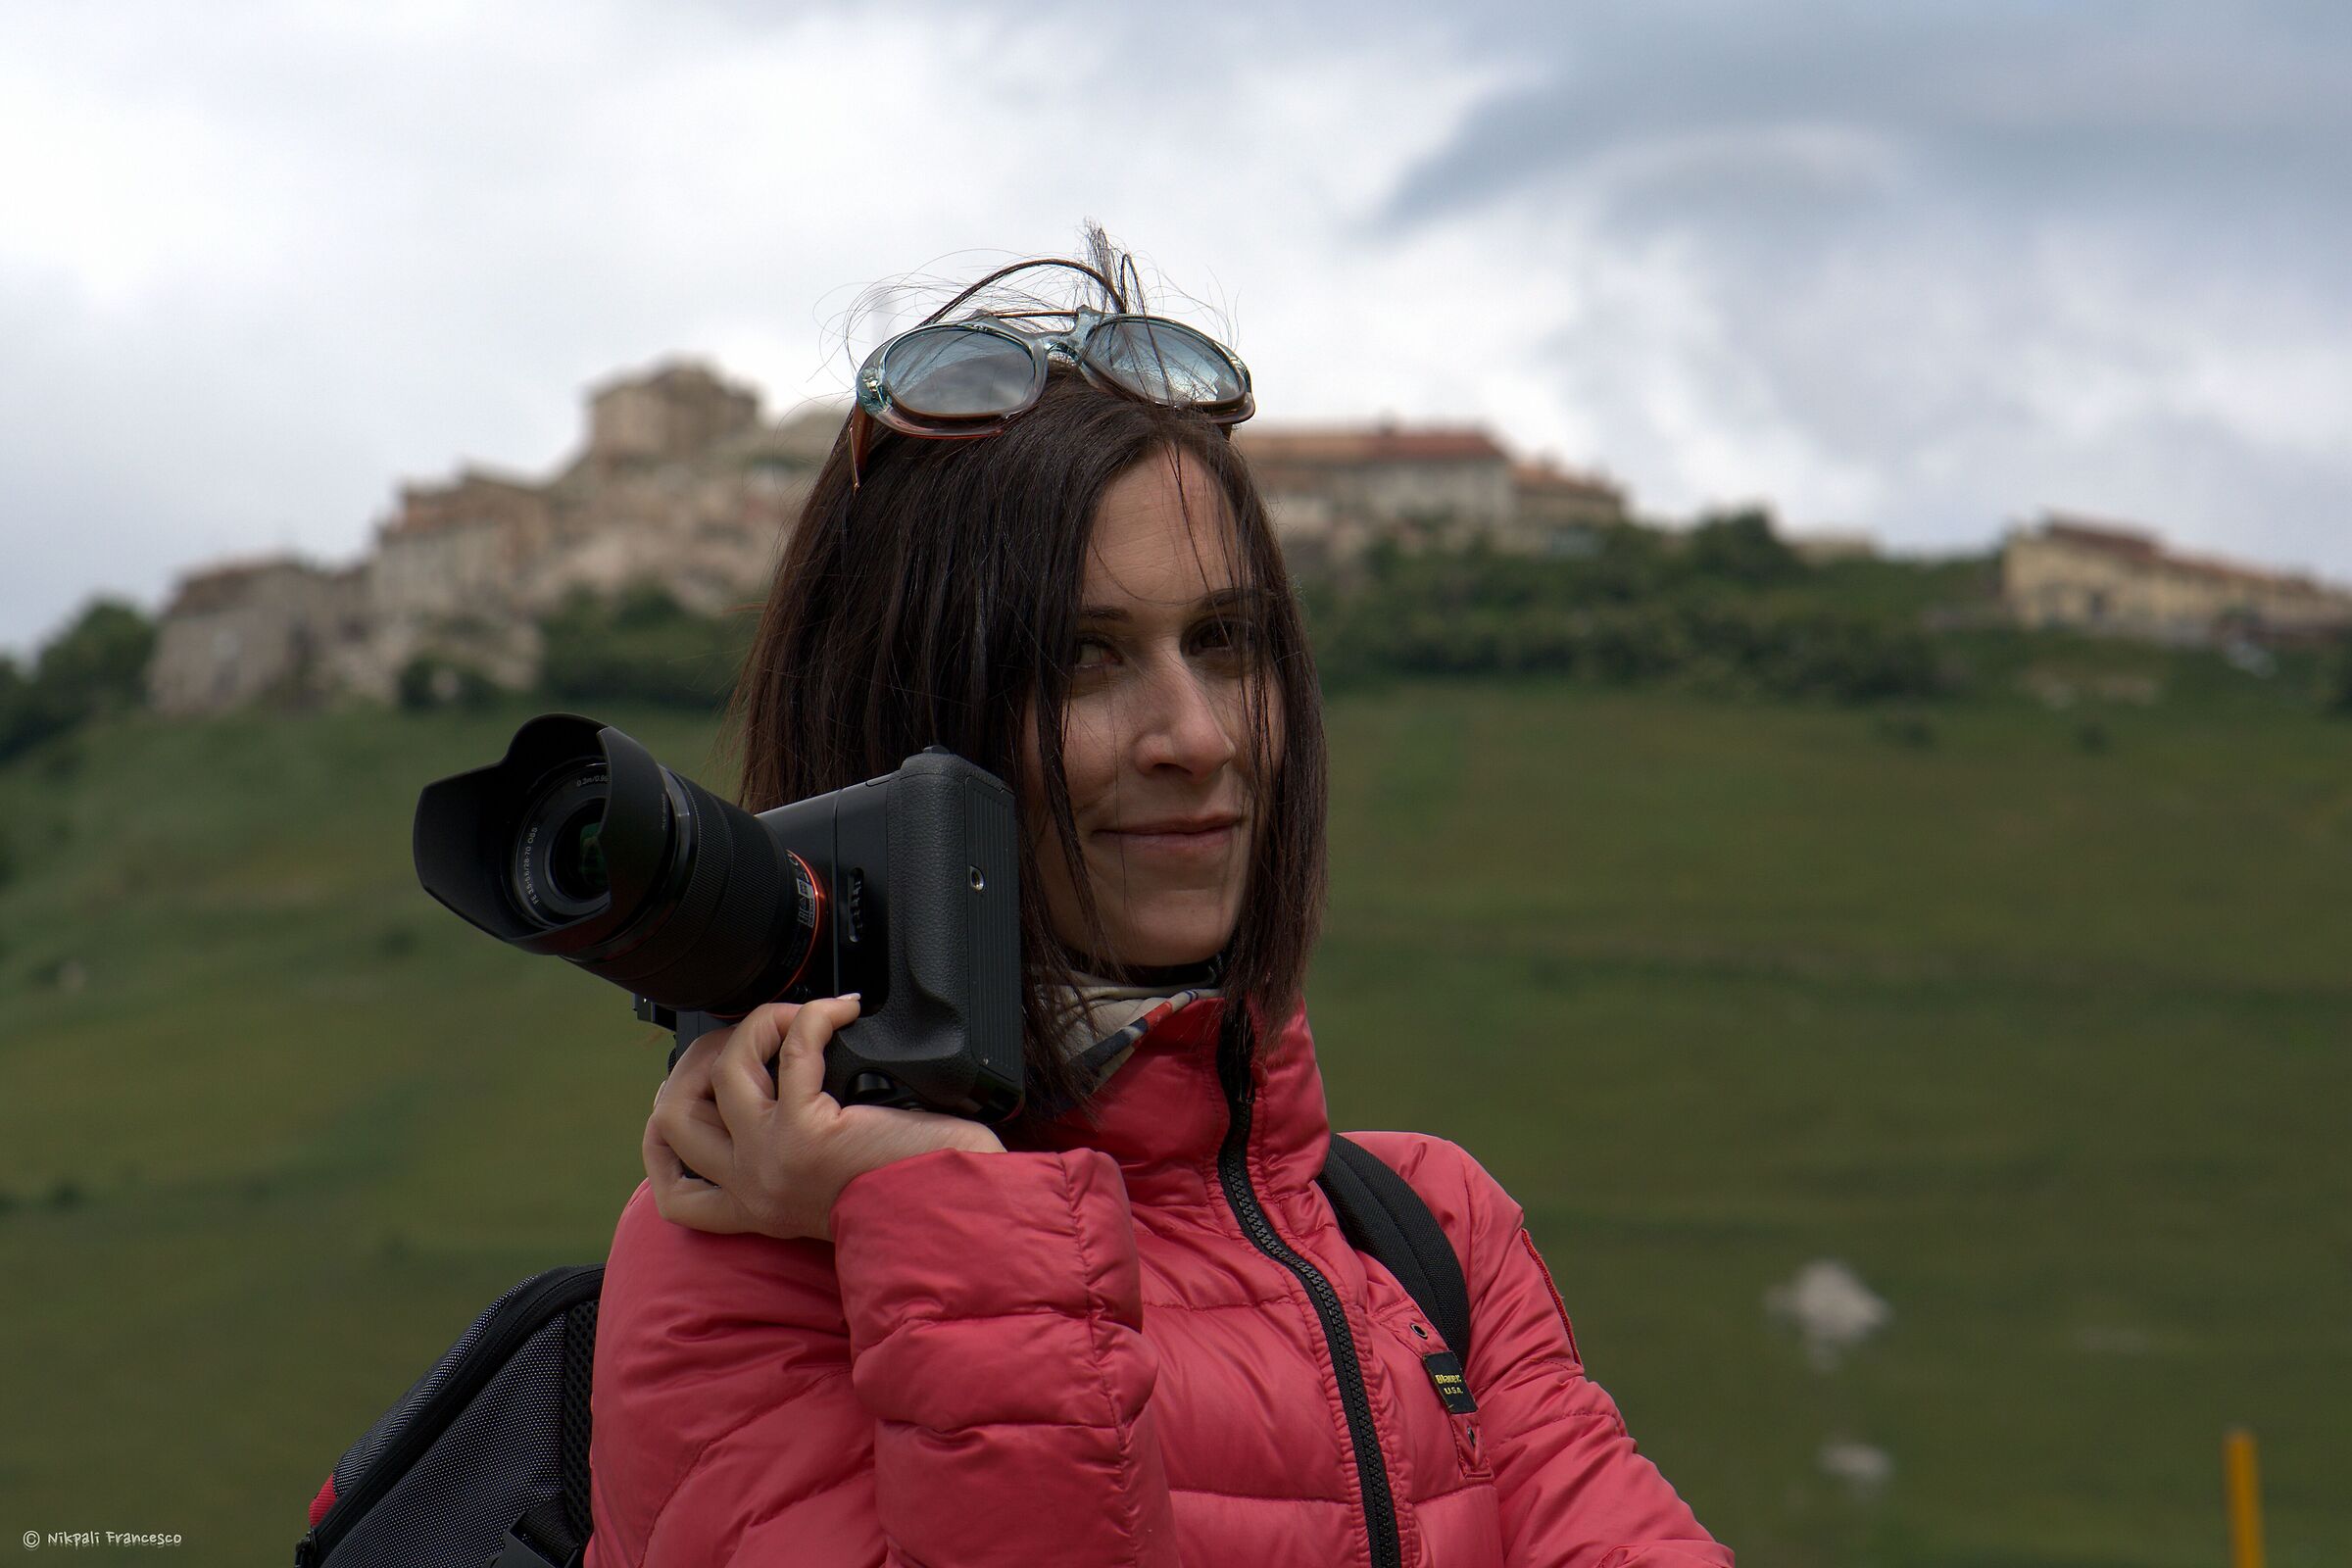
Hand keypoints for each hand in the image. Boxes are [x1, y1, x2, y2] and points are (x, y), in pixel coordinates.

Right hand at [643, 994, 1005, 1241]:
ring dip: (752, 1027)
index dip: (660, 1145)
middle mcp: (754, 1188)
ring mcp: (772, 1156)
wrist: (950, 1220)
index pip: (674, 1194)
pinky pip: (795, 1048)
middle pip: (675, 1118)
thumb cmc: (913, 1204)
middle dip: (695, 1063)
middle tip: (743, 1039)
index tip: (678, 1104)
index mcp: (757, 1210)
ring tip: (793, 1017)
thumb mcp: (830, 1197)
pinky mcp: (807, 1128)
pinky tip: (841, 1010)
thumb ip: (796, 1163)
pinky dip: (812, 1015)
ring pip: (722, 1071)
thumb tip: (788, 1101)